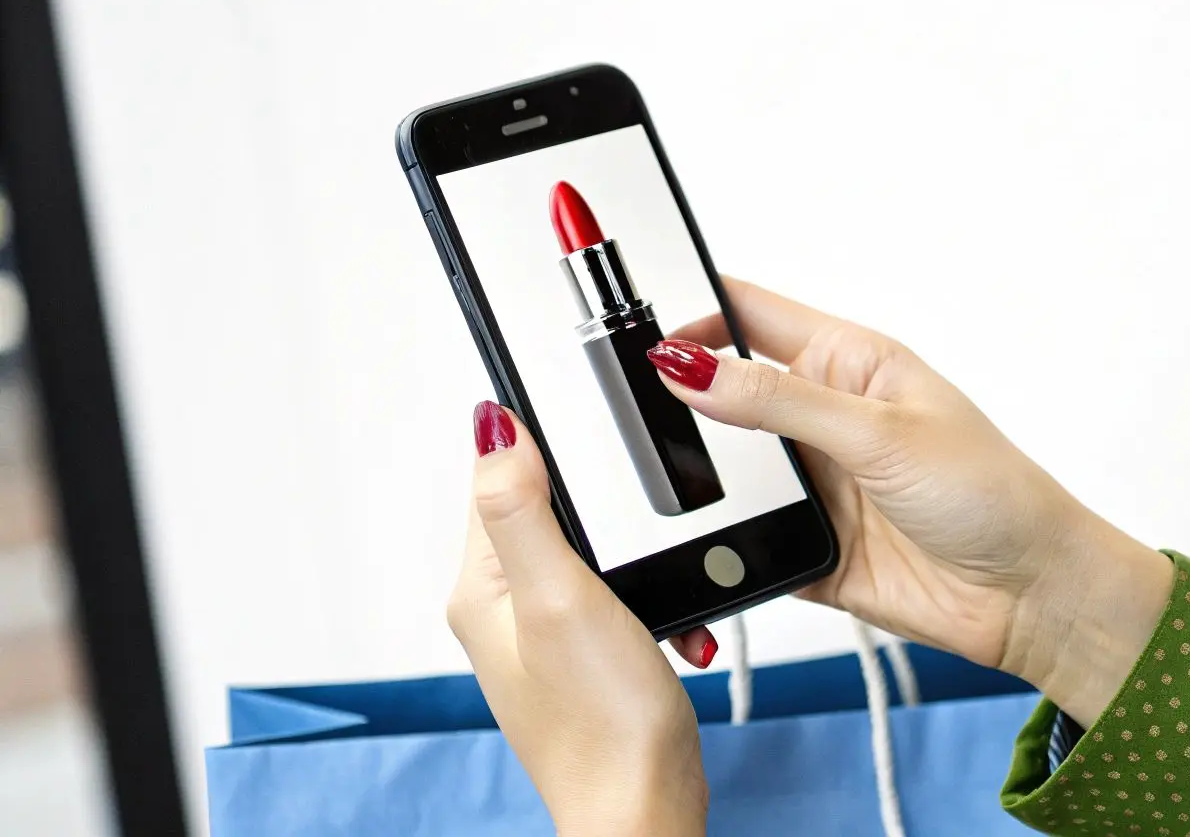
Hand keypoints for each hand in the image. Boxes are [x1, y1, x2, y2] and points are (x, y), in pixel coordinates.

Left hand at [448, 402, 707, 836]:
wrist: (645, 811)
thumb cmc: (602, 724)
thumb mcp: (560, 595)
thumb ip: (521, 508)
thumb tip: (489, 428)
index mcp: (482, 588)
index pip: (495, 480)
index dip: (538, 444)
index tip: (584, 422)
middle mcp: (504, 609)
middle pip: (553, 514)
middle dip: (613, 514)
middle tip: (646, 533)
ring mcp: (545, 637)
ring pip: (597, 557)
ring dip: (645, 565)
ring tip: (665, 596)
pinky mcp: (586, 660)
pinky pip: (624, 601)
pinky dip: (659, 607)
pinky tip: (677, 631)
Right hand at [646, 279, 1173, 722]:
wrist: (1032, 596)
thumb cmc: (991, 492)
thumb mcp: (879, 432)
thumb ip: (778, 401)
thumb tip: (689, 365)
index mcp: (846, 362)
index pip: (747, 313)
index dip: (690, 311)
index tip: (630, 328)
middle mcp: (822, 418)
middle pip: (721, 395)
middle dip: (675, 403)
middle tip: (626, 416)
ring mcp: (813, 484)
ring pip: (722, 473)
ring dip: (696, 483)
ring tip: (661, 487)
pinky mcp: (808, 547)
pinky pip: (742, 545)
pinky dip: (719, 551)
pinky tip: (704, 551)